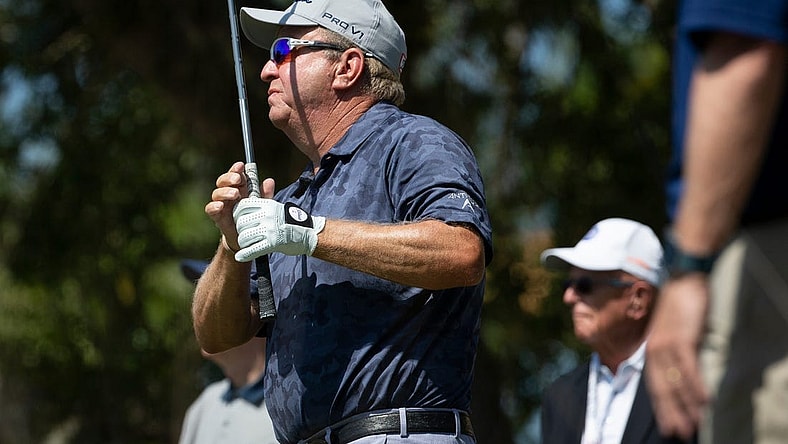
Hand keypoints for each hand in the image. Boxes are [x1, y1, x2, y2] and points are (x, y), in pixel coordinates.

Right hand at [205, 162, 275, 250]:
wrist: (247, 238)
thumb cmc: (254, 217)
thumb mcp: (263, 206)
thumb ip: (266, 194)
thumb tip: (269, 181)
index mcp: (240, 188)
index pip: (235, 174)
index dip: (236, 169)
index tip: (241, 166)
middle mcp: (228, 194)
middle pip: (223, 181)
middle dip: (230, 177)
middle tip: (238, 179)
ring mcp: (221, 204)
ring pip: (217, 193)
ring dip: (225, 191)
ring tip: (235, 194)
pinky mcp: (217, 216)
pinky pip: (210, 209)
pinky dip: (214, 206)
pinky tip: (220, 206)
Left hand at [233, 198, 325, 260]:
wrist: (307, 234)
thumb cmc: (291, 222)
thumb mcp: (277, 207)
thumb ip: (262, 204)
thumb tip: (246, 202)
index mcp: (267, 205)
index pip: (242, 206)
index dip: (237, 214)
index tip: (239, 220)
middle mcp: (267, 215)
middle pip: (240, 222)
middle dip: (240, 230)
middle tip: (245, 234)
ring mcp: (269, 229)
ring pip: (244, 236)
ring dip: (243, 243)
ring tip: (247, 245)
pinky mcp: (272, 243)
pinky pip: (252, 249)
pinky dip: (244, 254)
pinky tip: (240, 257)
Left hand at [645, 273, 709, 440]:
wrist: (681, 279)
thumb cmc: (677, 304)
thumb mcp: (670, 331)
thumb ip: (672, 350)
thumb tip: (682, 370)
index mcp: (651, 349)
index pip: (654, 384)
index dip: (661, 406)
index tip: (666, 425)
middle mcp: (655, 350)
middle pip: (662, 388)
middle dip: (671, 413)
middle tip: (678, 432)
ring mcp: (667, 344)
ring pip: (676, 382)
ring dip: (686, 405)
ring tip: (694, 424)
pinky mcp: (682, 339)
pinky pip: (689, 368)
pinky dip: (696, 386)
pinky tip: (704, 401)